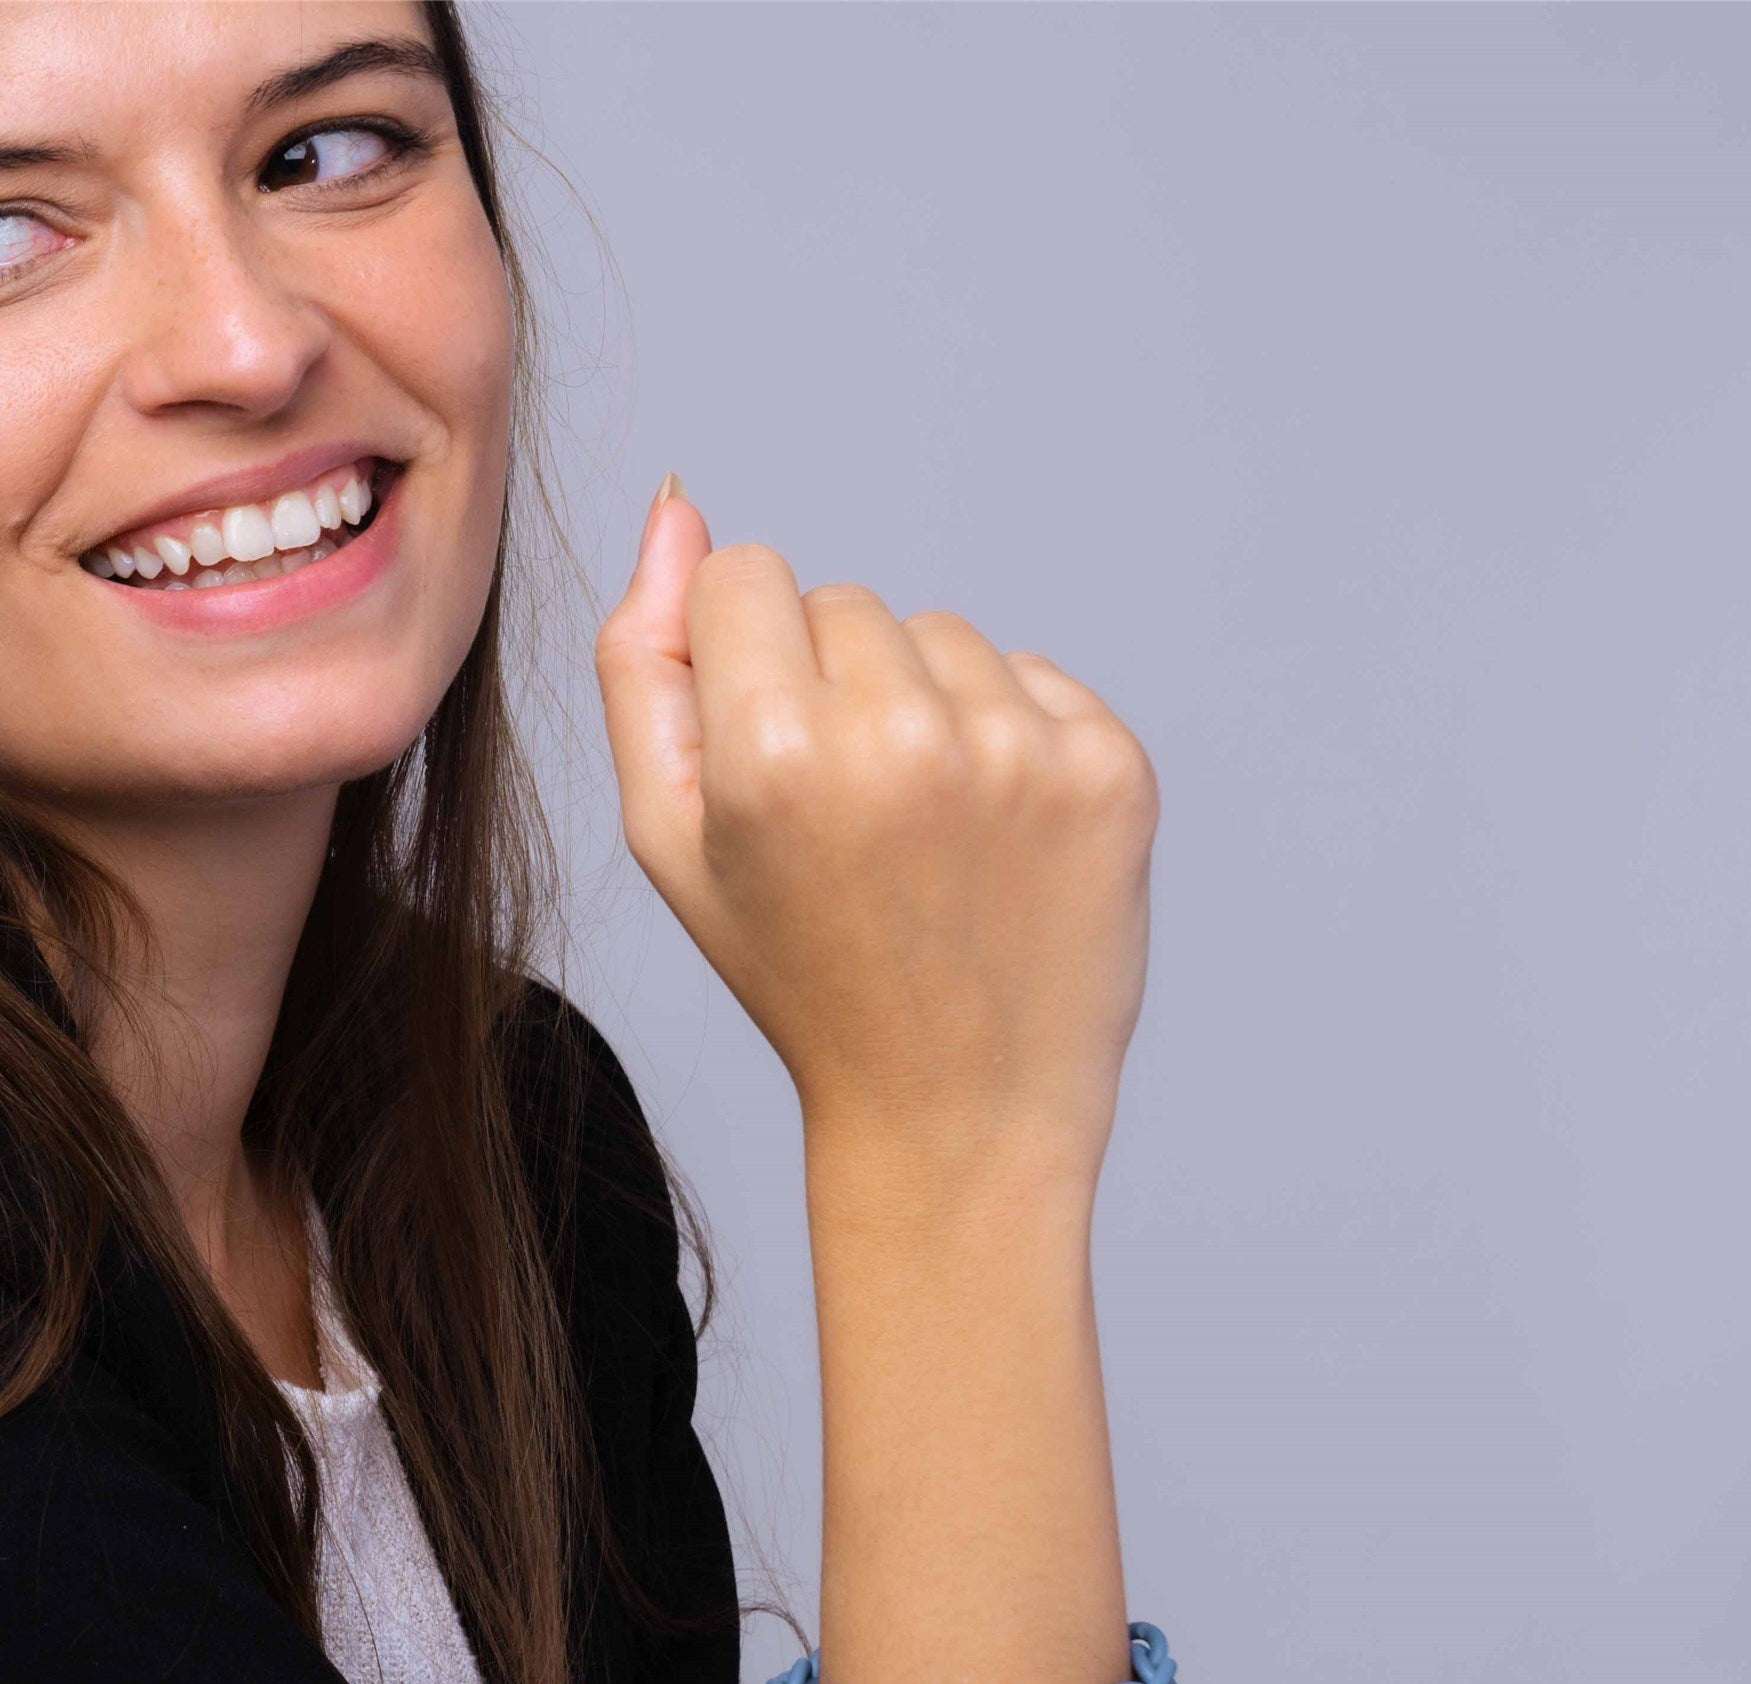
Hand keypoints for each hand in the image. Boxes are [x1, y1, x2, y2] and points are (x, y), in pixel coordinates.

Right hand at [593, 482, 1158, 1183]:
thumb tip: (676, 508)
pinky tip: (992, 842)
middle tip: (849, 829)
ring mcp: (1018, 749)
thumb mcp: (671, 842)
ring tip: (922, 840)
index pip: (743, 576)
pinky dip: (1009, 740)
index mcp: (770, 753)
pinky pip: (1033, 676)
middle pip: (842, 600)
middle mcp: (900, 735)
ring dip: (924, 710)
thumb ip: (643, 667)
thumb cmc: (801, 974)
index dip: (742, 667)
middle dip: (832, 688)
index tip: (768, 764)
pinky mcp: (1108, 767)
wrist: (957, 1109)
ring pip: (940, 633)